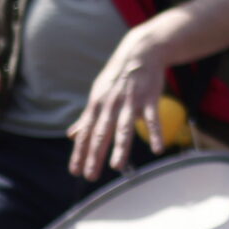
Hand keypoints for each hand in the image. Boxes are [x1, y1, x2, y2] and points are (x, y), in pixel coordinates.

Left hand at [68, 21, 168, 180]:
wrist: (140, 52)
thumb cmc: (117, 78)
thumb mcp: (98, 95)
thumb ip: (86, 118)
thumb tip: (71, 136)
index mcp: (97, 105)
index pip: (85, 133)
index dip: (79, 152)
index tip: (74, 171)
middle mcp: (111, 105)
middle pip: (101, 134)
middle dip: (94, 155)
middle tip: (90, 175)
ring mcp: (130, 102)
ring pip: (124, 128)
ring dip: (120, 148)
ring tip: (117, 167)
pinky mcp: (149, 99)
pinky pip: (152, 119)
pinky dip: (155, 134)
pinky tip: (157, 149)